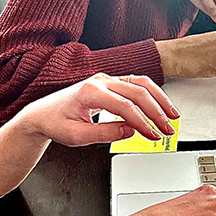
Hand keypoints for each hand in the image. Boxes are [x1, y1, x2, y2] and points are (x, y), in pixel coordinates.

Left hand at [11, 74, 178, 146]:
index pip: (125, 106)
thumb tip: (130, 131)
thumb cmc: (56, 122)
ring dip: (160, 99)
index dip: (143, 122)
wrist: (42, 113)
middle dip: (157, 112)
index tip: (153, 135)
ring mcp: (106, 79)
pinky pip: (136, 84)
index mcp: (90, 92)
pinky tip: (160, 106)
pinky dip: (152, 95)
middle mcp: (100, 81)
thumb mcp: (76, 136)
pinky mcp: (111, 83)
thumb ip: (104, 134)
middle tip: (168, 130)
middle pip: (138, 92)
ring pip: (141, 84)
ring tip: (173, 115)